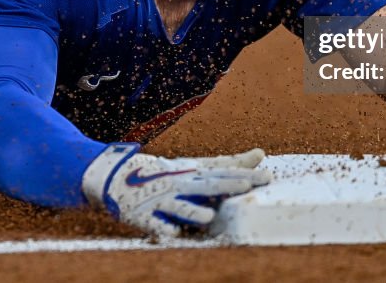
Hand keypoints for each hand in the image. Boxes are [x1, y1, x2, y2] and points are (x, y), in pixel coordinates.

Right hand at [82, 143, 270, 236]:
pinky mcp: (143, 216)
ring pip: (180, 207)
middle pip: (207, 186)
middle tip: (248, 186)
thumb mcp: (195, 167)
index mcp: (193, 174)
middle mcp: (179, 185)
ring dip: (194, 211)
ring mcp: (160, 201)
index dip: (245, 175)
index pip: (223, 173)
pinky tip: (174, 232)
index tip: (268, 177)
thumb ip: (228, 164)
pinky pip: (155, 225)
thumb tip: (261, 153)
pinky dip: (164, 228)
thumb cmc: (166, 174)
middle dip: (227, 186)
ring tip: (209, 216)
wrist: (117, 176)